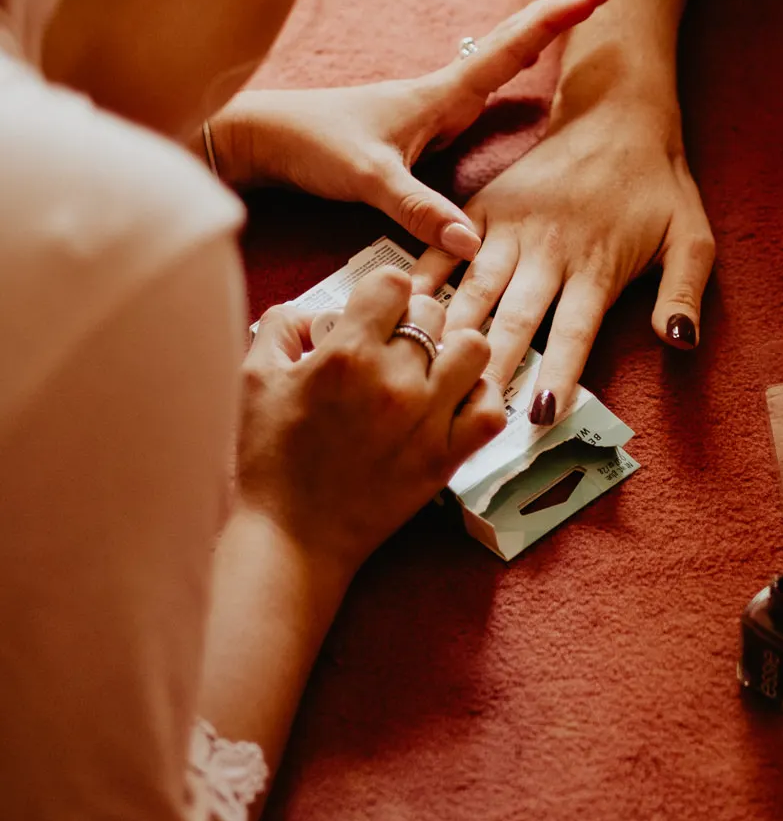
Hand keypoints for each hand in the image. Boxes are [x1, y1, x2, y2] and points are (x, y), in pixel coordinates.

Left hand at [211, 0, 613, 254]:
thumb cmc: (310, 147)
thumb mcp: (366, 181)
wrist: (260, 138)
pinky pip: (486, 81)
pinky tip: (523, 62)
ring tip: (581, 4)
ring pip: (501, 55)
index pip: (510, 47)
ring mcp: (433, 105)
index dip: (556, 20)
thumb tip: (470, 242)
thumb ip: (417, 209)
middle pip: (514, 39)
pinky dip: (515, 60)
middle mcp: (443, 91)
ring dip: (541, 29)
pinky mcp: (422, 124)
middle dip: (561, 8)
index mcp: (439, 94)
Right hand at [239, 266, 505, 574]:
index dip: (384, 291)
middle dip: (413, 319)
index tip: (375, 311)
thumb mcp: (253, 380)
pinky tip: (453, 402)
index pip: (394, 282)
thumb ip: (279, 327)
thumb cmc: (267, 461)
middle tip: (394, 345)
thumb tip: (309, 310)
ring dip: (454, 351)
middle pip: (433, 311)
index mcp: (345, 354)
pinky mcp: (445, 458)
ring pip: (474, 348)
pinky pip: (491, 408)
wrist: (289, 538)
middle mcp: (392, 380)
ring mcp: (425, 420)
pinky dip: (479, 397)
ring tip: (430, 369)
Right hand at [437, 91, 714, 421]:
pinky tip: (399, 309)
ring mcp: (510, 227)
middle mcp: (548, 251)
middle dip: (490, 368)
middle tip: (464, 412)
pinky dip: (422, 276)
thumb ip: (684, 292)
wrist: (616, 113)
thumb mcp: (693, 236)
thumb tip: (679, 342)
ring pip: (473, 288)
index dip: (556, 374)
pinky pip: (445, 245)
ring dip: (451, 332)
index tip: (537, 417)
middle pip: (513, 319)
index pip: (573, 332)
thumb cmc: (657, 184)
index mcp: (596, 266)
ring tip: (423, 373)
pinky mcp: (484, 206)